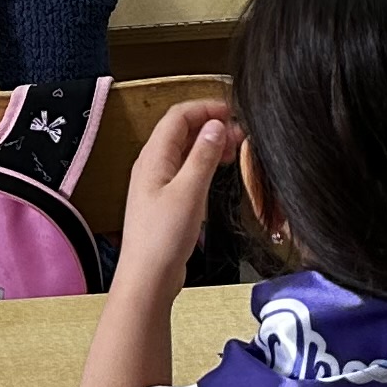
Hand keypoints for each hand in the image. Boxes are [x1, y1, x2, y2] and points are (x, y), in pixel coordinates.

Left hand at [115, 96, 238, 284]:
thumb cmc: (162, 239)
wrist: (147, 278)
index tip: (231, 112)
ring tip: (234, 150)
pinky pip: (185, 170)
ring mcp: (157, 183)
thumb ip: (203, 156)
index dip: (205, 108)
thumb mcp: (190, 192)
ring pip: (184, 151)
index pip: (178, 116)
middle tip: (239, 133)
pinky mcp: (165, 200)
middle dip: (210, 125)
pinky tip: (218, 172)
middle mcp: (152, 166)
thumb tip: (215, 126)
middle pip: (181, 131)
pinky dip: (204, 164)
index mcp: (153, 158)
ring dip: (208, 145)